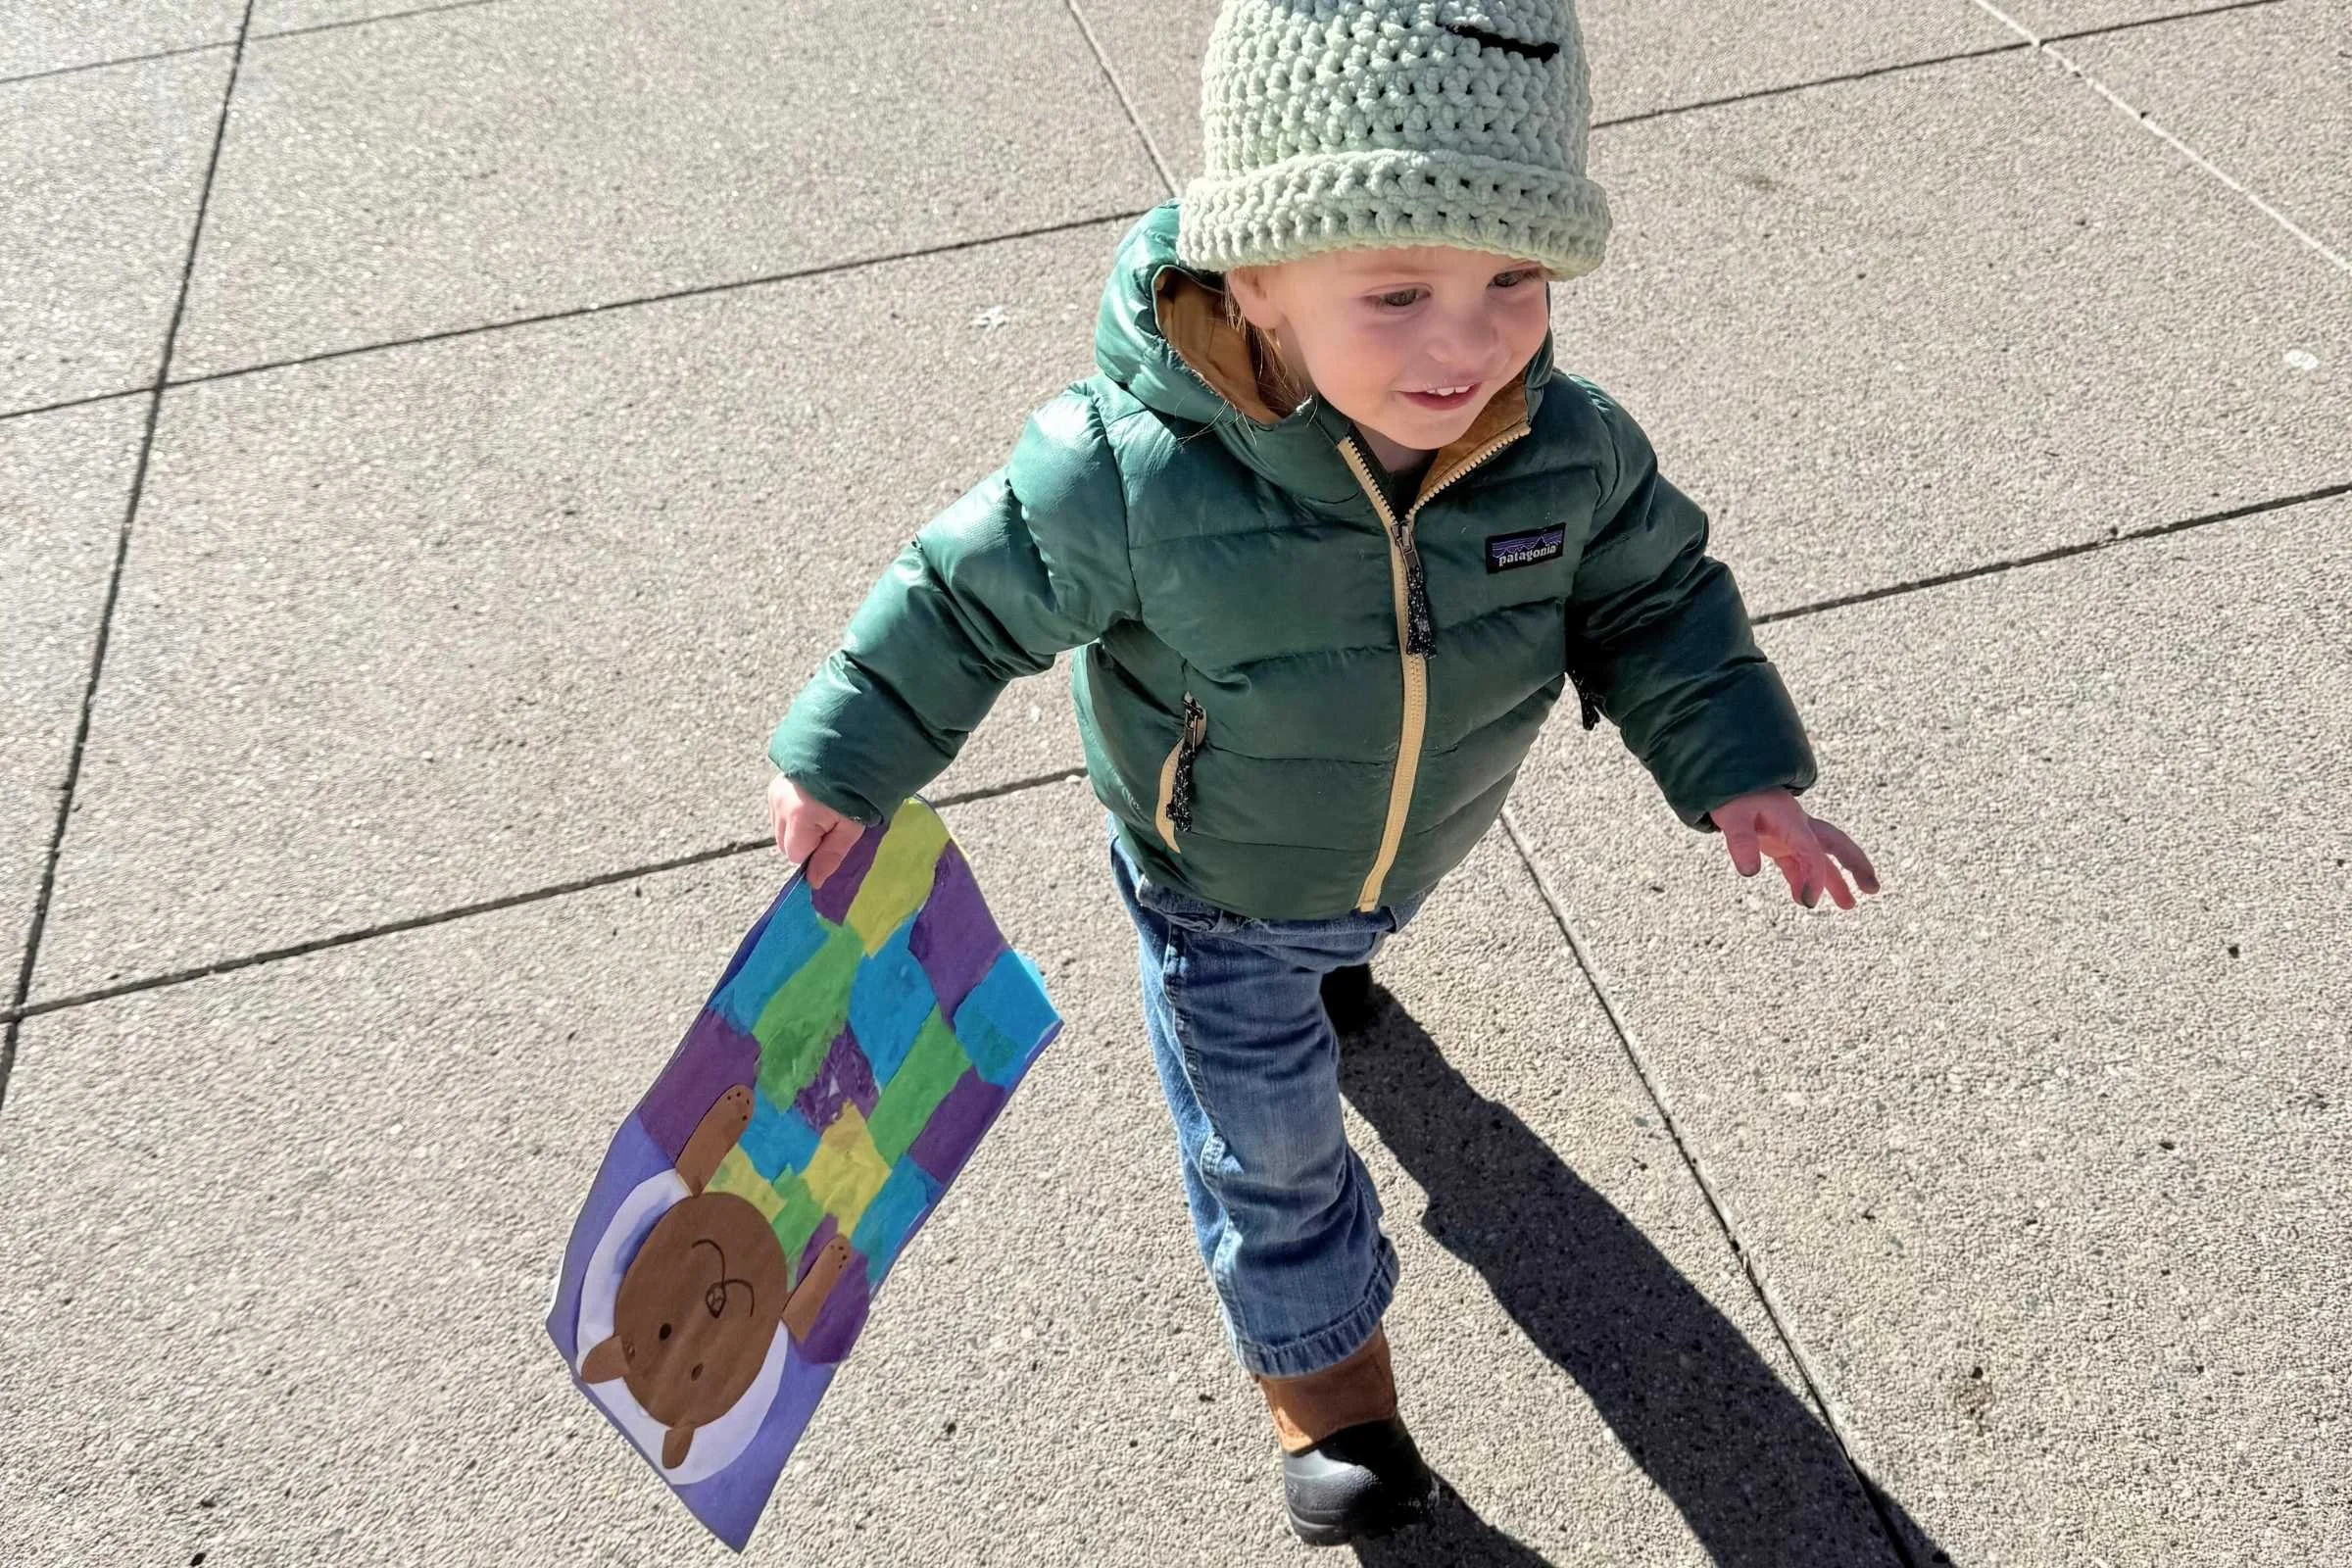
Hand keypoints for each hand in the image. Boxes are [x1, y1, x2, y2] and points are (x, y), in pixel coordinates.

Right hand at [767, 775, 862, 888]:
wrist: (849, 750)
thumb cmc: (856, 791)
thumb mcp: (851, 827)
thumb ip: (830, 856)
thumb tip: (813, 883)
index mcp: (798, 817)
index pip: (795, 855)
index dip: (815, 853)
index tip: (833, 838)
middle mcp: (780, 805)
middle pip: (786, 844)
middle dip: (806, 842)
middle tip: (830, 824)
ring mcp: (775, 794)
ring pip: (781, 830)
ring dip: (798, 829)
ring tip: (822, 810)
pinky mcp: (775, 786)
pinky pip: (780, 814)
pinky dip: (793, 815)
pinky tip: (810, 802)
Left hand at [1711, 789, 1879, 911]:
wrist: (1730, 779)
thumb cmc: (1734, 796)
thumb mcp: (1733, 817)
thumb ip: (1741, 842)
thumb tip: (1749, 872)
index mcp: (1792, 821)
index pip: (1811, 852)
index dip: (1813, 877)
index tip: (1808, 902)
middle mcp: (1798, 827)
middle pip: (1836, 845)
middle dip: (1856, 865)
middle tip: (1873, 888)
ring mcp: (1791, 834)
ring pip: (1820, 858)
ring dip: (1834, 880)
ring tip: (1849, 905)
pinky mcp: (1780, 841)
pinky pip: (1797, 862)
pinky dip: (1803, 879)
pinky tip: (1802, 898)